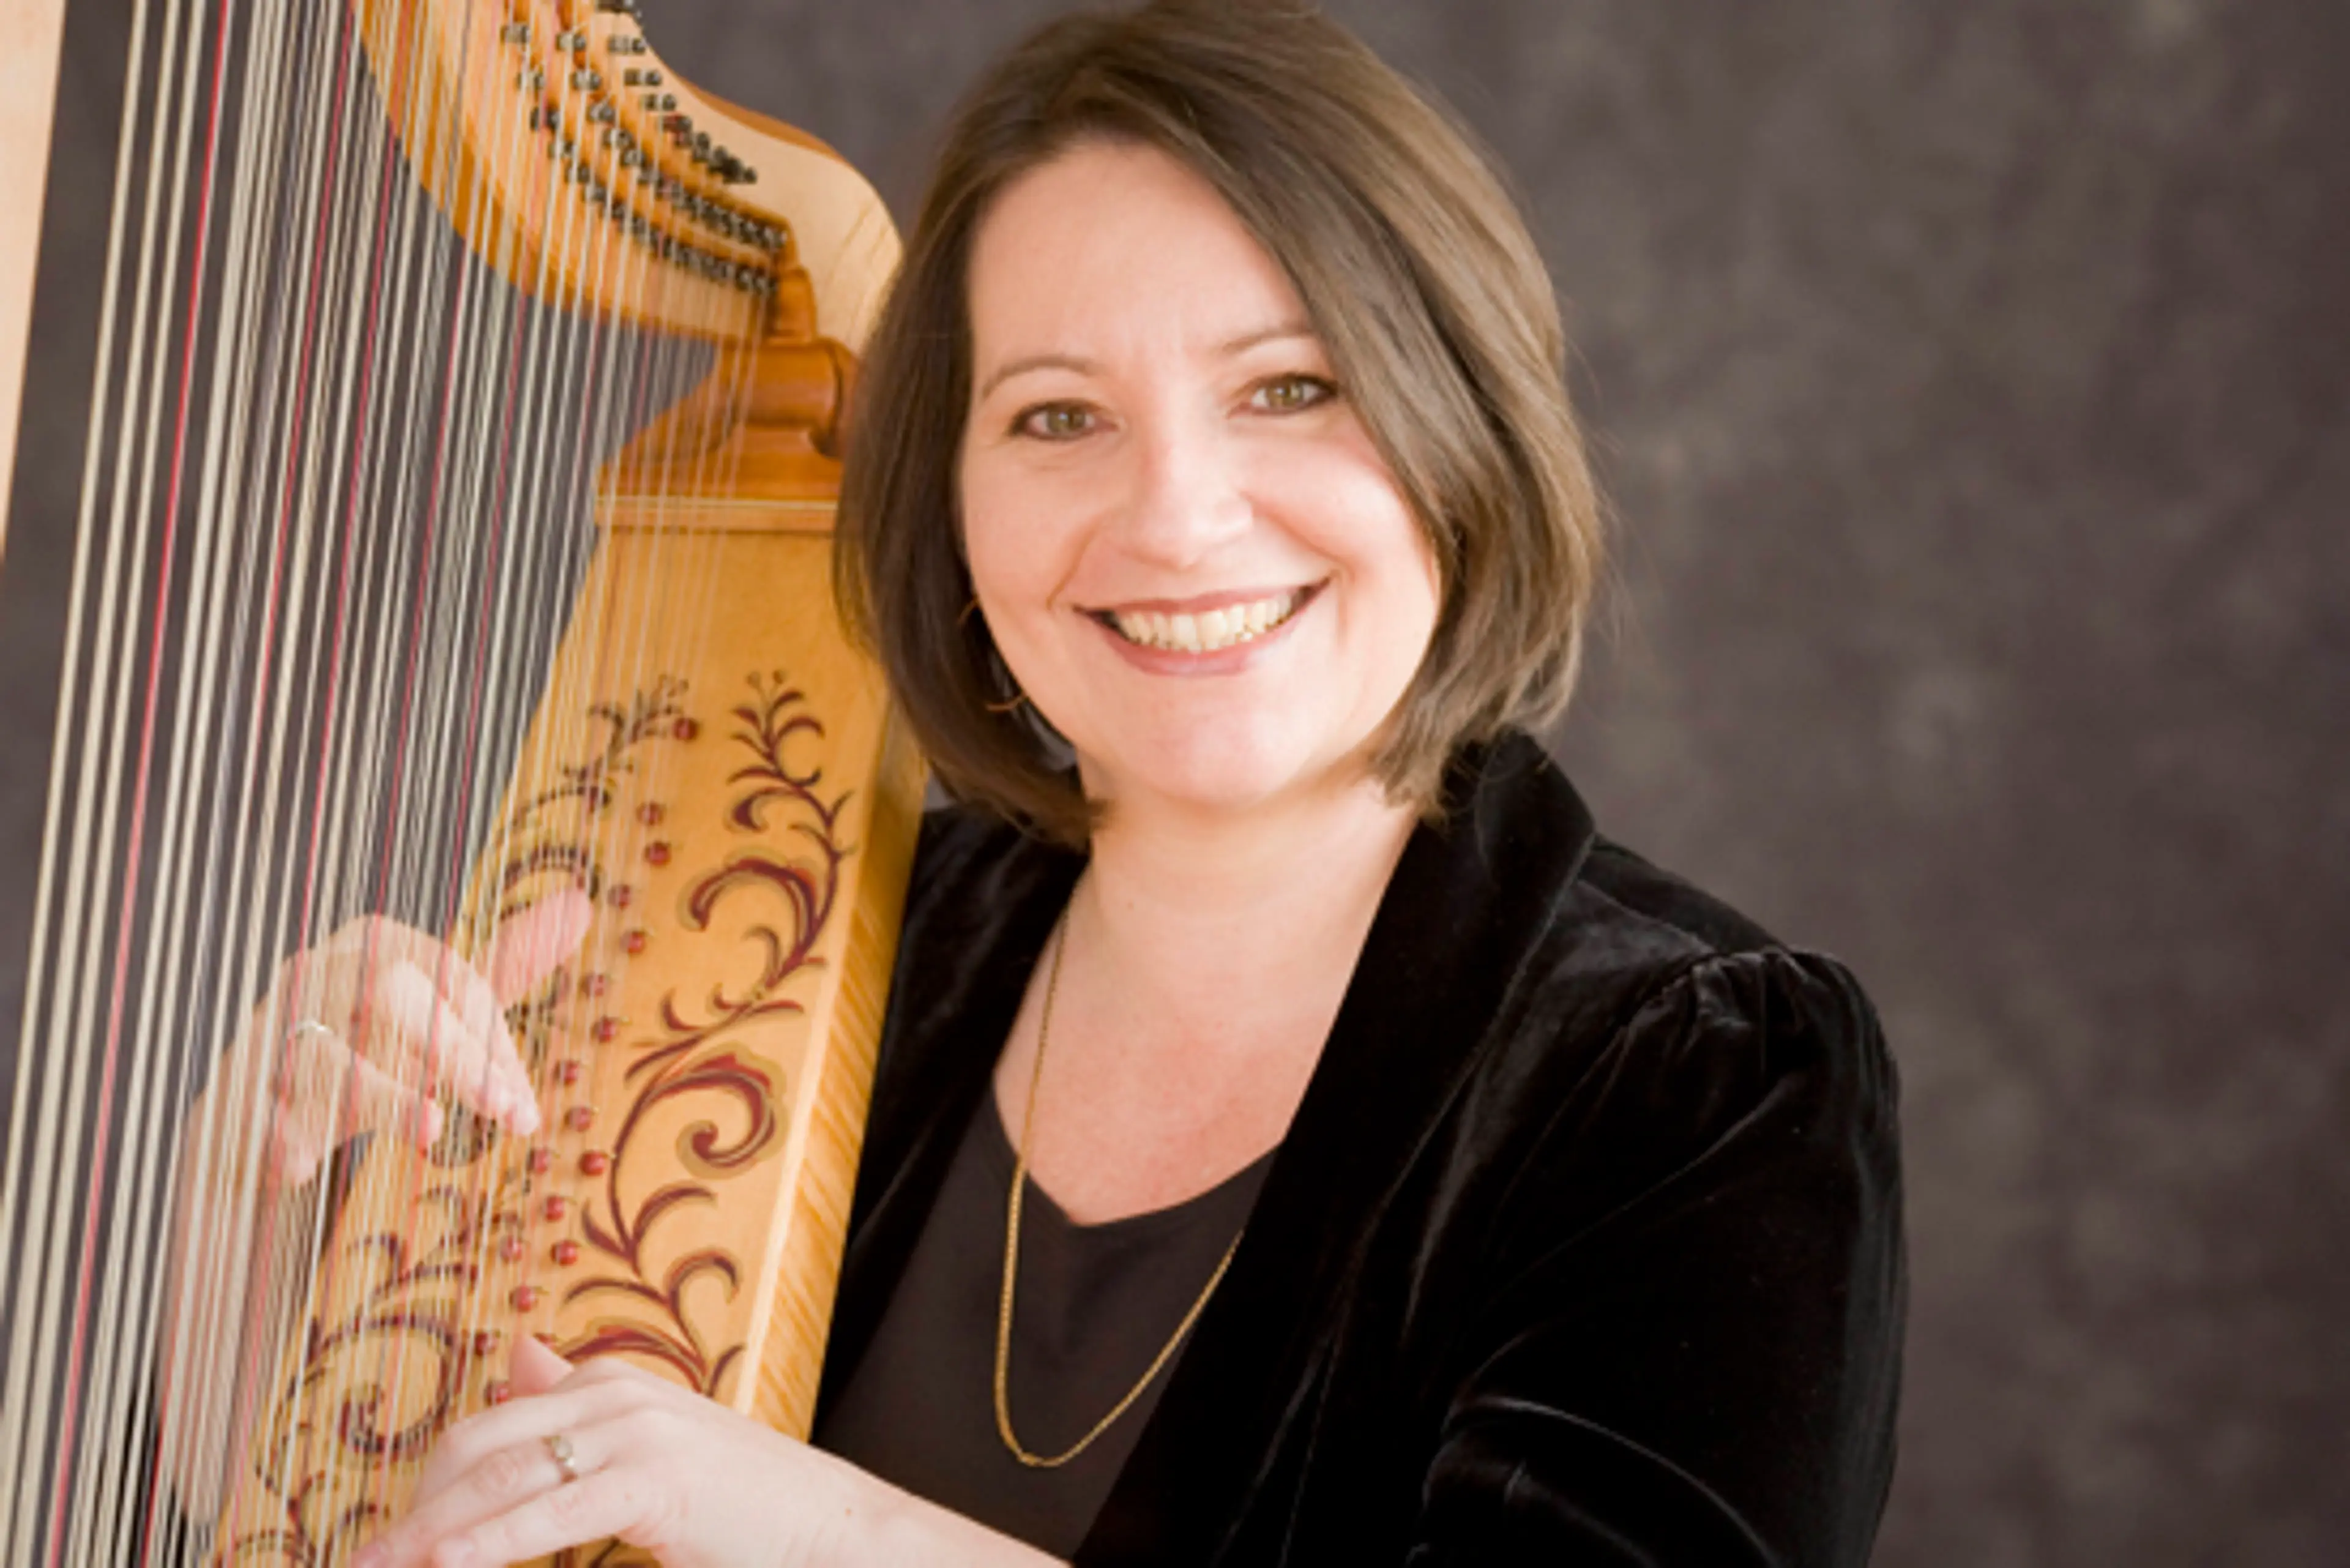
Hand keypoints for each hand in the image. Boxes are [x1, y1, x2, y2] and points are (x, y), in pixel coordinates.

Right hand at [226, 893, 592, 1182]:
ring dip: (384, 1094)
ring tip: (435, 1132)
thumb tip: (580, 902)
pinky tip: (302, 1169)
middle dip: (454, 1055)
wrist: (261, 1111)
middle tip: (505, 1112)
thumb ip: (505, 962)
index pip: (451, 980)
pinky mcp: (237, 1092)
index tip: (524, 1110)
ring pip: (326, 1050)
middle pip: (389, 994)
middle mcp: (318, 973)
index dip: (494, 1046)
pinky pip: (260, 1111)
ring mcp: (271, 1031)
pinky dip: (284, 1137)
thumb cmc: (371, 1049)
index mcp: (376, 942)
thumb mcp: (440, 1006)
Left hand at [352, 1338, 869, 1567]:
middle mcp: (613, 1394)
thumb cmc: (744, 1507)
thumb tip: (520, 1355)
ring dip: (427, 1536)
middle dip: (408, 1513)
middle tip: (361, 1563)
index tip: (384, 1545)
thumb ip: (576, 1407)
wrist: (838, 1529)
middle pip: (474, 1451)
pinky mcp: (653, 1479)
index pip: (482, 1434)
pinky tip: (442, 1566)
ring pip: (498, 1483)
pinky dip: (484, 1545)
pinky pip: (547, 1515)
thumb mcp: (652, 1450)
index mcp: (607, 1386)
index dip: (424, 1491)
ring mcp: (635, 1431)